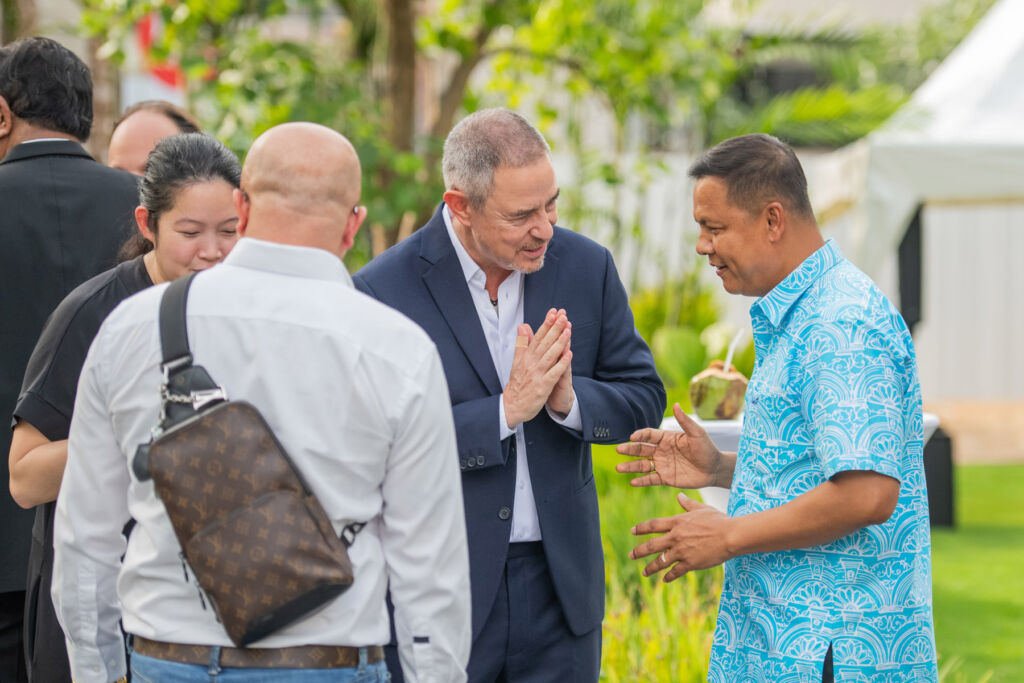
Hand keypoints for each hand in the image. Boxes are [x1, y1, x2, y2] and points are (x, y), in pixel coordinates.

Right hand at [504, 309, 571, 427]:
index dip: (546, 324)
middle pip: (545, 343)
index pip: (537, 337)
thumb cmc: (517, 384)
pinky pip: (553, 373)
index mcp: (526, 357)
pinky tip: (569, 354)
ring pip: (550, 355)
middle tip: (563, 316)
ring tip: (568, 330)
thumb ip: (521, 343)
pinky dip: (561, 363)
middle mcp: (531, 363)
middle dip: (554, 328)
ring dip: (559, 342)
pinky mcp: (542, 386)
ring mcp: (537, 375)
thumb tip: (522, 326)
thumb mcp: (517, 361)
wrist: (512, 406)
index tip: (553, 313)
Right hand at [615, 403, 724, 488]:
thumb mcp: (697, 433)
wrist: (714, 468)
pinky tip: (633, 482)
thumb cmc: (707, 448)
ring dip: (630, 466)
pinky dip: (642, 481)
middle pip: (641, 449)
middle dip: (629, 449)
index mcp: (666, 438)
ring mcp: (662, 465)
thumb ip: (685, 421)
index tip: (633, 437)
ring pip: (642, 465)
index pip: (649, 435)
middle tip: (618, 449)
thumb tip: (676, 404)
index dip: (640, 435)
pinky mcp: (666, 478)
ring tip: (619, 467)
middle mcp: (661, 451)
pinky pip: (651, 479)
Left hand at [629, 493, 732, 580]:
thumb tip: (679, 495)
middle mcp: (676, 537)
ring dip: (651, 568)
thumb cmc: (718, 520)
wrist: (731, 535)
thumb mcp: (701, 508)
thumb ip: (687, 504)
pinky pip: (675, 572)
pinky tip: (665, 580)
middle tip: (631, 555)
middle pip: (651, 545)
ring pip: (661, 561)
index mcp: (677, 522)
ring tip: (644, 573)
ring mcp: (682, 551)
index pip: (653, 525)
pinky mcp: (690, 563)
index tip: (632, 531)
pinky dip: (669, 576)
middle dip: (639, 551)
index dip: (641, 528)